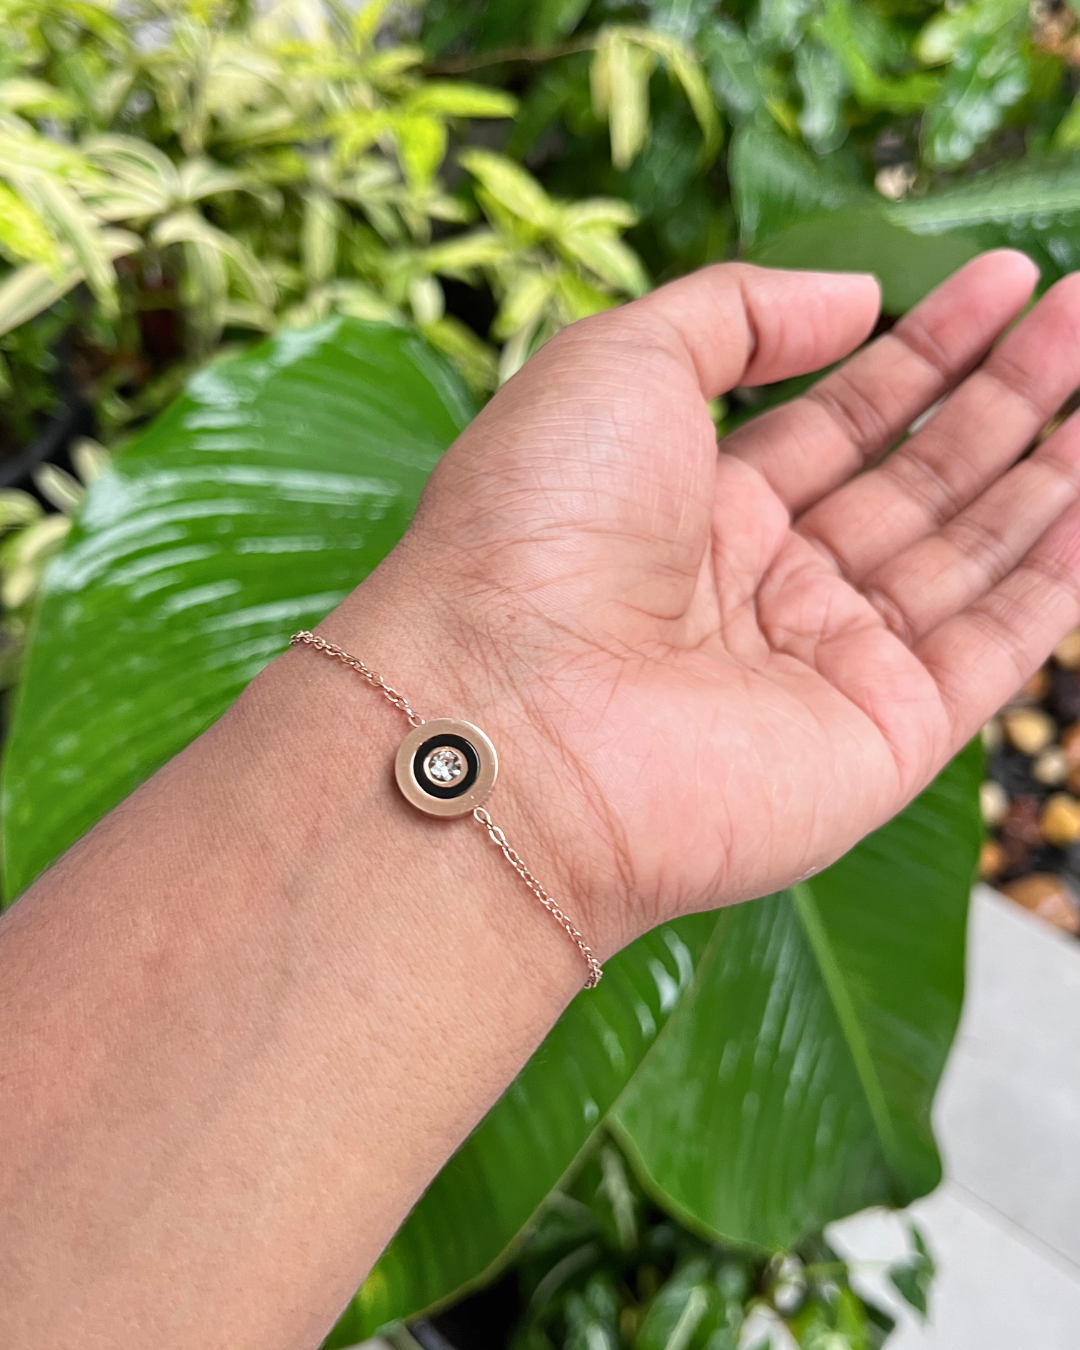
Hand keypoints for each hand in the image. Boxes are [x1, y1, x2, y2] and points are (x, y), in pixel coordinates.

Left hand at [341, 251, 1078, 952]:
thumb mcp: (616, 363)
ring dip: (1046, 472)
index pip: (837, 421)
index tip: (1003, 280)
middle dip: (1002, 396)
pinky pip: (992, 646)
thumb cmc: (534, 528)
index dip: (921, 350)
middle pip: (912, 481)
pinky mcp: (880, 741)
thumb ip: (736, 311)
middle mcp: (762, 592)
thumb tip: (854, 296)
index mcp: (692, 508)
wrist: (509, 714)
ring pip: (966, 556)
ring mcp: (824, 669)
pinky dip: (1055, 573)